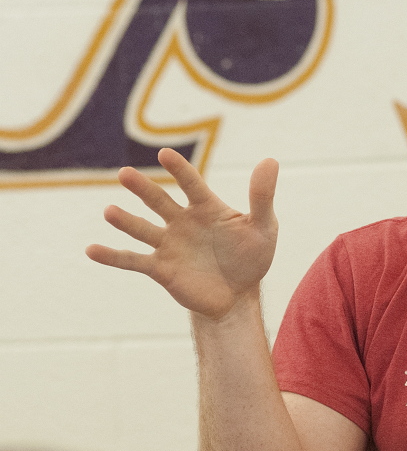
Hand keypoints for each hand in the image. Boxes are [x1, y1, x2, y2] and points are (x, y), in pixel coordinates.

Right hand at [86, 148, 278, 319]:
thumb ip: (262, 197)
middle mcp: (183, 222)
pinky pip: (133, 260)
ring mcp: (169, 245)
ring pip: (142, 229)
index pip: (191, 184)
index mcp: (206, 208)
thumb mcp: (263, 228)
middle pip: (159, 201)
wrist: (238, 296)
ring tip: (110, 211)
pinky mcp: (161, 269)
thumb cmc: (252, 258)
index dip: (178, 170)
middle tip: (125, 173)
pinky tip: (91, 250)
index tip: (164, 154)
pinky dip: (112, 256)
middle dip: (143, 188)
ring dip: (125, 221)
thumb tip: (270, 160)